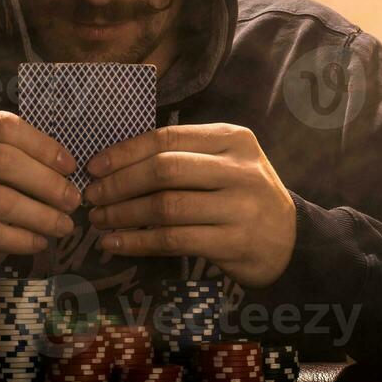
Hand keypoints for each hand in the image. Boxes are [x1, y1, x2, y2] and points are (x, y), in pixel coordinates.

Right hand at [0, 112, 79, 278]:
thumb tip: (61, 163)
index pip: (3, 125)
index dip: (43, 145)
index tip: (70, 166)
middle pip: (4, 161)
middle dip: (48, 182)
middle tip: (73, 201)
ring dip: (40, 215)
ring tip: (63, 225)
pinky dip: (20, 239)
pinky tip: (38, 242)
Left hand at [83, 124, 295, 286]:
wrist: (290, 241)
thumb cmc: (243, 197)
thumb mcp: (226, 163)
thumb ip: (185, 156)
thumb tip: (115, 162)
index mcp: (233, 139)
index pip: (168, 138)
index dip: (125, 152)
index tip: (94, 166)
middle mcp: (239, 168)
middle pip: (165, 170)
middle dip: (119, 183)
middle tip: (92, 196)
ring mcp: (239, 206)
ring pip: (166, 206)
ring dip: (123, 214)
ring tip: (99, 220)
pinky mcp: (234, 242)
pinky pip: (174, 239)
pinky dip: (138, 241)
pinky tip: (116, 244)